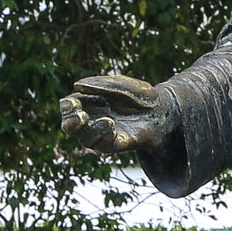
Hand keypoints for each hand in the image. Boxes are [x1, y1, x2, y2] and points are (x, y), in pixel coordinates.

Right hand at [58, 74, 175, 159]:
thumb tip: (76, 86)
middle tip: (80, 117)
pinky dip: (106, 138)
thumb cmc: (140, 96)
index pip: (68, 108)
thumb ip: (100, 85)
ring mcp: (105, 133)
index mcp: (89, 103)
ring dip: (92, 131)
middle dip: (71, 124)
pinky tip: (112, 128)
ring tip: (107, 121)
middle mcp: (93, 120)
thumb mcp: (120, 84)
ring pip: (87, 140)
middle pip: (71, 128)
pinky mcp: (120, 143)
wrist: (165, 109)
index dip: (66, 108)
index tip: (73, 104)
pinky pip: (106, 146)